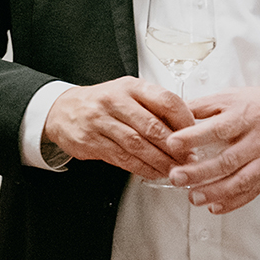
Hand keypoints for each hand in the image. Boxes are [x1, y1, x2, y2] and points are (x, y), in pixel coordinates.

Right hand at [42, 77, 194, 178]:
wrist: (64, 110)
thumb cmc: (104, 102)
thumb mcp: (129, 93)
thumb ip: (155, 106)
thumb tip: (189, 126)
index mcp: (130, 86)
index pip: (165, 100)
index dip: (184, 120)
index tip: (195, 134)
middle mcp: (115, 101)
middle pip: (152, 126)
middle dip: (175, 147)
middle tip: (190, 158)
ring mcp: (101, 122)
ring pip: (138, 145)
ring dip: (160, 161)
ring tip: (176, 170)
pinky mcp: (92, 142)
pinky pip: (123, 158)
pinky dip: (142, 168)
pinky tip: (155, 173)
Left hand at [166, 84, 259, 213]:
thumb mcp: (235, 95)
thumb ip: (205, 105)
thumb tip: (177, 111)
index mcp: (245, 116)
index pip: (217, 128)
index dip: (193, 137)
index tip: (173, 143)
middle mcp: (256, 140)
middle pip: (226, 160)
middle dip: (199, 172)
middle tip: (177, 176)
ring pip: (239, 180)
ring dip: (215, 192)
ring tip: (193, 197)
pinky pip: (251, 191)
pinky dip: (233, 202)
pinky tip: (215, 206)